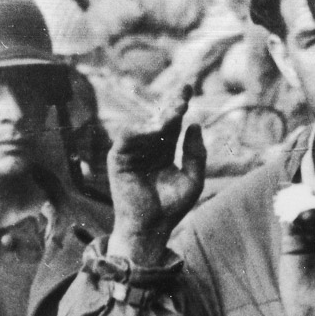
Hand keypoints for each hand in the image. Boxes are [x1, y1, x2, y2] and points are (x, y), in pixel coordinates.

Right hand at [107, 86, 205, 263]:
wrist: (152, 227)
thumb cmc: (171, 207)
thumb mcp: (193, 179)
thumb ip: (196, 154)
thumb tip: (195, 124)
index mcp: (164, 150)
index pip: (172, 123)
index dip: (179, 104)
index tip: (189, 87)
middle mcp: (148, 148)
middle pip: (159, 120)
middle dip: (171, 107)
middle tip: (184, 97)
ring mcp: (133, 152)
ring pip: (145, 126)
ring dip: (160, 119)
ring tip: (175, 115)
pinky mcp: (118, 158)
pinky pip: (127, 137)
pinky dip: (140, 131)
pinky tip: (155, 129)